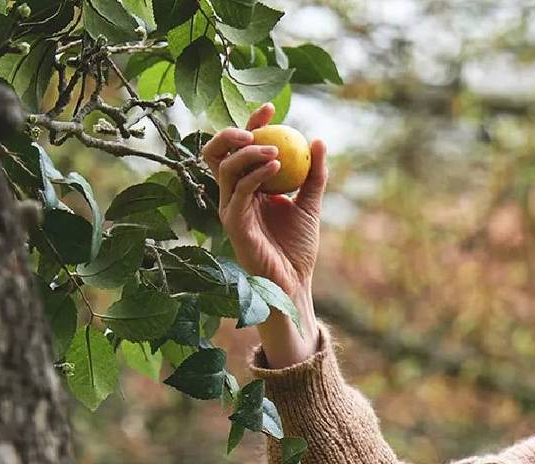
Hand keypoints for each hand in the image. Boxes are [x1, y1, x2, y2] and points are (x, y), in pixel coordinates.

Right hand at [200, 103, 327, 359]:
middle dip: (230, 133)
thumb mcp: (311, 204)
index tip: (269, 109)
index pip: (240, 148)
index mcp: (247, 187)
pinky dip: (256, 175)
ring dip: (248, 153)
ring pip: (225, 169)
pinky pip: (239, 192)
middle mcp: (233, 195)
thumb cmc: (298, 248)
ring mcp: (229, 209)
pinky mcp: (233, 225)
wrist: (295, 283)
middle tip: (256, 129)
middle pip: (216, 153)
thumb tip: (318, 140)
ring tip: (276, 151)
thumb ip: (314, 174)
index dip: (251, 126)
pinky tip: (277, 167)